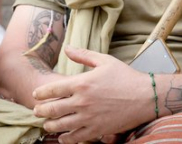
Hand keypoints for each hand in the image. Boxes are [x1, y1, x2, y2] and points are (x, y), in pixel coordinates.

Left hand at [32, 46, 152, 143]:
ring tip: (46, 124)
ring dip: (50, 125)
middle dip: (41, 111)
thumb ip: (83, 54)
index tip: (36, 95)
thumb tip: (67, 48)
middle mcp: (82, 102)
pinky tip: (63, 137)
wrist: (145, 97)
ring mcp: (89, 118)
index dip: (41, 93)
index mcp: (82, 83)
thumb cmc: (125, 76)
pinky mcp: (97, 130)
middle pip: (53, 109)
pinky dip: (67, 138)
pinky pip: (77, 137)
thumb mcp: (104, 61)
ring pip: (61, 125)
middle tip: (36, 111)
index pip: (53, 89)